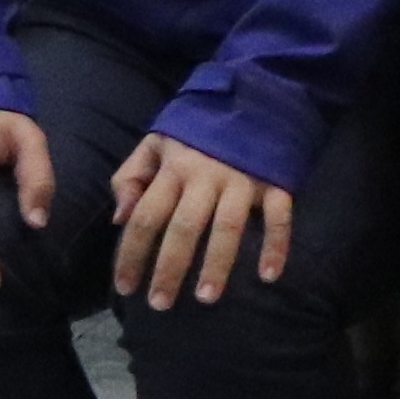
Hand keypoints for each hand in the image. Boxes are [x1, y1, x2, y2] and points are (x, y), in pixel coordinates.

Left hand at [106, 132, 295, 304]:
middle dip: (169, 269)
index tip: (125, 287)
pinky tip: (269, 276)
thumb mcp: (156, 141)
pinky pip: (279, 218)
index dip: (131, 254)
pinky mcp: (275, 182)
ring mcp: (244, 180)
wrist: (255, 93)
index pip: (145, 217)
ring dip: (217, 265)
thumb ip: (131, 176)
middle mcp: (207, 177)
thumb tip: (120, 219)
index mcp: (174, 168)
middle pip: (184, 229)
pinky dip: (277, 246)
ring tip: (206, 298)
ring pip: (228, 228)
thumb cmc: (199, 128)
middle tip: (160, 304)